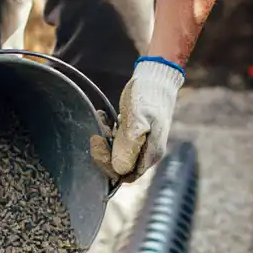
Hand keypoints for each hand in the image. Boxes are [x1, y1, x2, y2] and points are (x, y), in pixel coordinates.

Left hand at [94, 57, 184, 182]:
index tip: (99, 146)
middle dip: (105, 152)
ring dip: (105, 141)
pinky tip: (104, 118)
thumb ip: (129, 145)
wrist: (155, 77)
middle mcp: (147, 153)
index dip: (109, 167)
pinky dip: (108, 132)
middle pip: (120, 167)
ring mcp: (142, 144)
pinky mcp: (135, 134)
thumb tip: (120, 170)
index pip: (126, 175)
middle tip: (96, 135)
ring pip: (117, 153)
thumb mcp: (137, 119)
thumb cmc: (148, 96)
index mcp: (151, 154)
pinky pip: (117, 141)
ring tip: (102, 121)